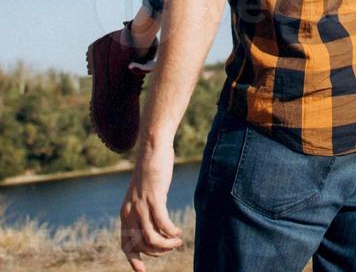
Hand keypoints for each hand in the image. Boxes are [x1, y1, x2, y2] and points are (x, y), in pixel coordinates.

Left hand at [120, 143, 182, 271]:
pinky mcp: (154, 197)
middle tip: (171, 246)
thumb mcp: (143, 193)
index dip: (134, 260)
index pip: (126, 244)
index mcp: (125, 212)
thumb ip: (144, 209)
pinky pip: (162, 224)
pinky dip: (171, 232)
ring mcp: (141, 205)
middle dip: (158, 251)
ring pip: (151, 238)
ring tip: (177, 241)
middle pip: (141, 245)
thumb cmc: (151, 169)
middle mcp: (130, 211)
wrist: (153, 147)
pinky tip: (178, 231)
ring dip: (166, 245)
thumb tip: (154, 227)